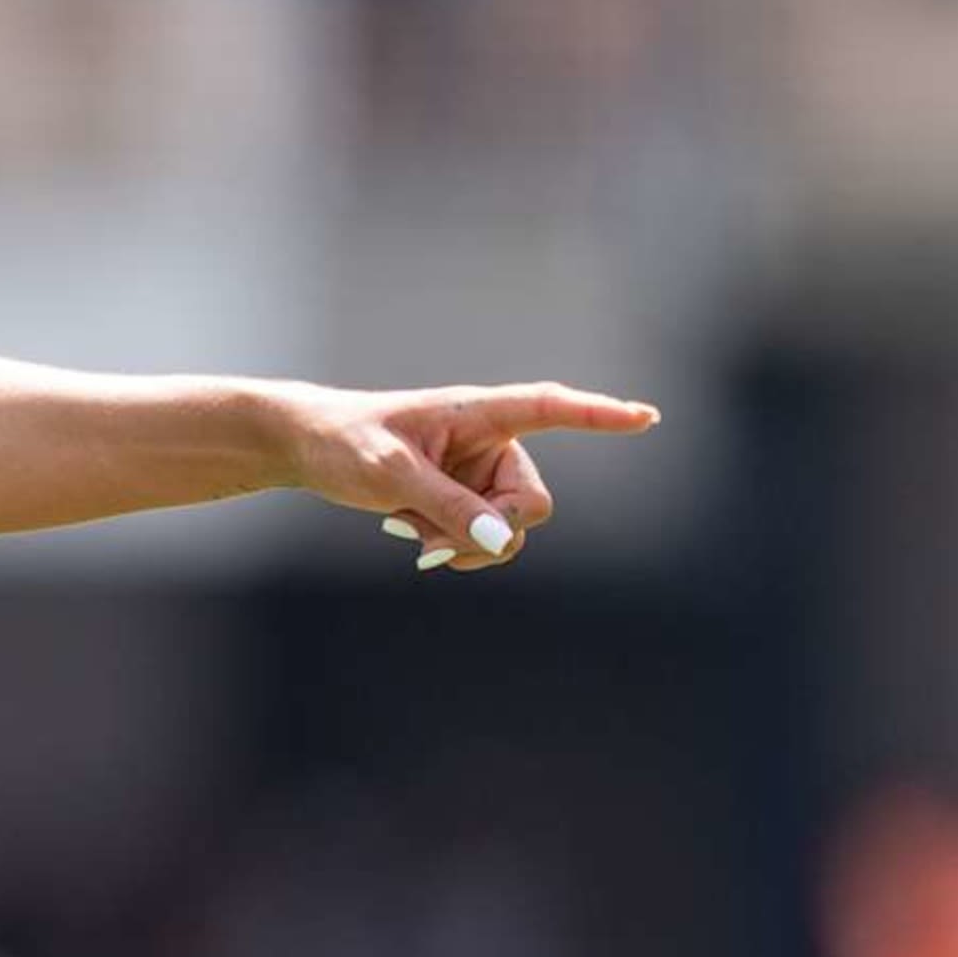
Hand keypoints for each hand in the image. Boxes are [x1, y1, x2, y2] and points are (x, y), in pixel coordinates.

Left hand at [274, 380, 659, 572]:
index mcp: (479, 412)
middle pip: (531, 503)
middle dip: (491, 531)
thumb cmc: (346, 443)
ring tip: (412, 536)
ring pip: (510, 528)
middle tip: (433, 547)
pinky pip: (488, 538)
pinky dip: (457, 547)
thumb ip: (447, 506)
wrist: (311, 449)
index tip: (646, 417)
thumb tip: (501, 541)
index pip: (550, 409)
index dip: (598, 415)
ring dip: (467, 544)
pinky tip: (416, 538)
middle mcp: (491, 441)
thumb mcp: (391, 475)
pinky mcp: (468, 497)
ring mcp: (482, 472)